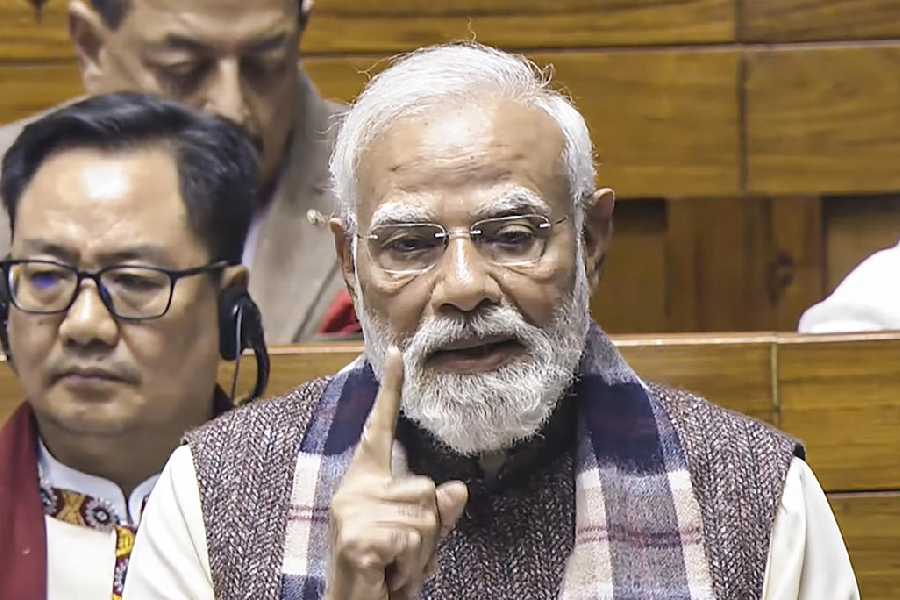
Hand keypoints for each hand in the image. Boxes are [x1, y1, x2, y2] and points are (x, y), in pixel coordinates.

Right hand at [326, 348, 467, 599]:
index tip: (400, 352)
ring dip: (422, 553)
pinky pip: (415, 540)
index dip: (391, 391)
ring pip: (427, 516)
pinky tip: (388, 576)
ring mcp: (354, 510)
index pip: (381, 429)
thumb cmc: (386, 573)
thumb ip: (439, 514)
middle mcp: (356, 488)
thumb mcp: (420, 540)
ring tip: (395, 568)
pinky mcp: (358, 536)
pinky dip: (412, 567)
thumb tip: (458, 488)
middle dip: (430, 531)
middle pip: (428, 488)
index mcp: (366, 481)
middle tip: (403, 558)